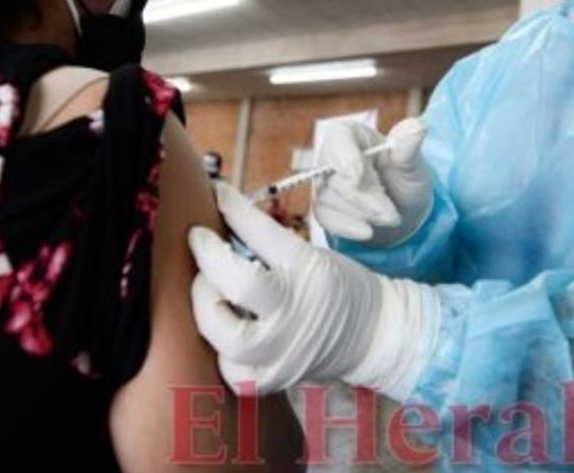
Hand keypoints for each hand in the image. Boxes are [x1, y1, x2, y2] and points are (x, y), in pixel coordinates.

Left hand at [188, 182, 435, 398]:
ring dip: (205, 304)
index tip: (217, 194)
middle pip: (238, 284)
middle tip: (200, 241)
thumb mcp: (312, 257)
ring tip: (208, 289)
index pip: (261, 233)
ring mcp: (281, 352)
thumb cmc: (337, 289)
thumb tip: (220, 227)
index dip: (232, 208)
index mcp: (308, 271)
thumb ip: (268, 247)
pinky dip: (219, 348)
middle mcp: (293, 312)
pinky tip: (225, 330)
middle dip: (208, 257)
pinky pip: (229, 368)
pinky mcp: (272, 379)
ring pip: (223, 333)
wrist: (373, 335)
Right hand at [314, 118, 432, 244]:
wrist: (403, 210)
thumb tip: (417, 126)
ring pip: (329, 199)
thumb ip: (409, 148)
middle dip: (364, 198)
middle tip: (392, 214)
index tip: (357, 177)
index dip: (345, 157)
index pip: (338, 138)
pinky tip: (368, 232)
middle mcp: (331, 155)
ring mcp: (323, 182)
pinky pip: (326, 218)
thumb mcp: (413, 164)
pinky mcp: (322, 206)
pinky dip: (348, 227)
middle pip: (334, 175)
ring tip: (390, 218)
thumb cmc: (406, 178)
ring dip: (362, 213)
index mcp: (351, 134)